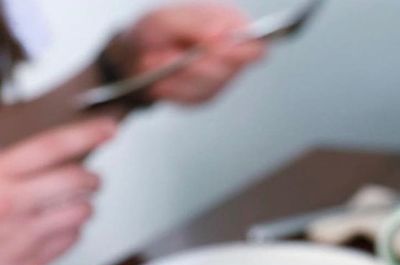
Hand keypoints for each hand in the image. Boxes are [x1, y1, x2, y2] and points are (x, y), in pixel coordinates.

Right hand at [0, 118, 115, 264]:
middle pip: (75, 180)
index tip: (107, 128)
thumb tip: (46, 151)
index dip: (85, 134)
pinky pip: (71, 239)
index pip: (50, 146)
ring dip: (84, 205)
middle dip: (92, 178)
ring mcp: (25, 234)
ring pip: (81, 212)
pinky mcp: (32, 261)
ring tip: (75, 203)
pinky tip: (59, 226)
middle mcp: (13, 203)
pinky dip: (72, 230)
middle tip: (93, 180)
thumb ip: (12, 165)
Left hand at [110, 3, 264, 104]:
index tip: (211, 48)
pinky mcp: (207, 95)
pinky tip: (162, 80)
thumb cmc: (151, 31)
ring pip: (209, 87)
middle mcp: (230, 51)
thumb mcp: (166, 19)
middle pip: (228, 70)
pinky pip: (194, 100)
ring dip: (178, 78)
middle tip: (168, 54)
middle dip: (193, 65)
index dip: (237, 51)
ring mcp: (221, 77)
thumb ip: (196, 24)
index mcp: (229, 22)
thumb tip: (221, 35)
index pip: (255, 43)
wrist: (134, 54)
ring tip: (159, 63)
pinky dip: (173, 90)